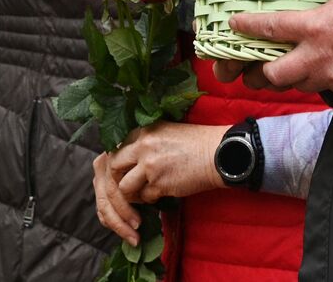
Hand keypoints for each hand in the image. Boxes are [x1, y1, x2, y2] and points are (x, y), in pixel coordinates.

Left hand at [92, 122, 224, 245]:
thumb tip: (127, 160)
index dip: (117, 165)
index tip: (122, 174)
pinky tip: (161, 194)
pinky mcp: (159, 183)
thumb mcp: (166, 133)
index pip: (115, 150)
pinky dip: (151, 200)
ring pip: (124, 188)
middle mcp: (142, 146)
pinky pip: (145, 198)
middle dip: (117, 182)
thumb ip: (144, 142)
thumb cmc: (196, 143)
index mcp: (143, 132)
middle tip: (127, 190)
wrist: (220, 153)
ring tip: (145, 194)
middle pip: (113, 169)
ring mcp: (149, 166)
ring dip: (133, 195)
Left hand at [211, 0, 332, 95]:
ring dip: (284, 78)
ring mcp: (331, 76)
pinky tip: (317, 70)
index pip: (269, 28)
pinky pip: (321, 88)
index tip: (234, 25)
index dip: (246, 27)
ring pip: (295, 85)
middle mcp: (317, 56)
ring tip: (280, 70)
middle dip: (257, 72)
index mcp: (315, 27)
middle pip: (273, 74)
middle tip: (251, 66)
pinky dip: (313, 80)